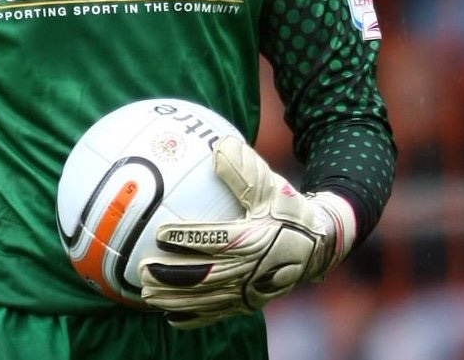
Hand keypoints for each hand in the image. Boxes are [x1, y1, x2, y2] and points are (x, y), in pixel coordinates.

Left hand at [138, 135, 355, 327]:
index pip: (216, 240)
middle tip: (143, 270)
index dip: (188, 239)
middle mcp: (253, 268)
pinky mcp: (251, 303)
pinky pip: (219, 313)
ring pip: (207, 299)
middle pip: (206, 276)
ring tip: (147, 293)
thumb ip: (244, 170)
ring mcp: (252, 290)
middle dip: (172, 276)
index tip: (160, 234)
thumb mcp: (271, 186)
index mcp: (255, 237)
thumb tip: (220, 146)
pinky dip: (194, 317)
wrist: (320, 243)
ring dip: (175, 298)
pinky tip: (170, 316)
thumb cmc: (288, 209)